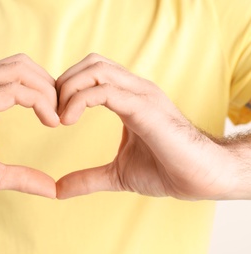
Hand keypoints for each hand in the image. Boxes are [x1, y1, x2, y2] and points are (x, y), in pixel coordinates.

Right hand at [0, 54, 58, 200]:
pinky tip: (47, 120)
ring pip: (17, 71)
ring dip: (45, 91)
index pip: (21, 73)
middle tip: (61, 114)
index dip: (46, 89)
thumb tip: (52, 189)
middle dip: (49, 85)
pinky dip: (35, 100)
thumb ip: (23, 177)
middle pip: (22, 64)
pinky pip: (7, 92)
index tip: (59, 115)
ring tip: (56, 118)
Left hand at [56, 53, 237, 199]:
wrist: (200, 178)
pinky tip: (68, 120)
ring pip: (96, 70)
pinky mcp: (145, 108)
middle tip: (53, 111)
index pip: (92, 73)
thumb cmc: (166, 170)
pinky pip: (106, 91)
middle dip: (65, 82)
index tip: (54, 113)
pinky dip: (80, 100)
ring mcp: (142, 95)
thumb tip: (58, 190)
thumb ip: (88, 178)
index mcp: (129, 98)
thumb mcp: (117, 174)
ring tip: (59, 117)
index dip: (67, 87)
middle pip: (91, 63)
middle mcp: (136, 89)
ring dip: (69, 88)